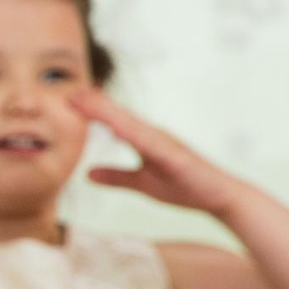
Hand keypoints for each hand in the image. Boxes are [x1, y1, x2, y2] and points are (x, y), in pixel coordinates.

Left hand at [72, 89, 242, 214]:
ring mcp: (167, 144)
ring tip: (89, 102)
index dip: (93, 110)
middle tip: (71, 90)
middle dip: (97, 104)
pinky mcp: (178, 158)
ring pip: (134, 126)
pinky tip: (120, 131)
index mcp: (145, 140)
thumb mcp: (142, 184)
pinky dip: (136, 137)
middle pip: (121, 117)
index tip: (68, 99)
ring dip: (111, 114)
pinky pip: (154, 146)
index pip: (115, 122)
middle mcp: (155, 136)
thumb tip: (88, 174)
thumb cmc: (184, 187)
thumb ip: (116, 177)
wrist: (221, 198)